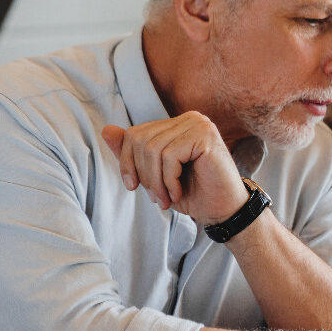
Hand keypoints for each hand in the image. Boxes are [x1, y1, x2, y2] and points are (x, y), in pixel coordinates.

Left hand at [101, 112, 246, 225]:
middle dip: (142, 174)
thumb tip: (107, 130)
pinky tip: (178, 192)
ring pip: (152, 148)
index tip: (134, 187)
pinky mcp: (205, 135)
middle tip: (156, 198)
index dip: (127, 162)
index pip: (135, 134)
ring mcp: (199, 124)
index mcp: (177, 124)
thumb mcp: (155, 175)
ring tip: (167, 199)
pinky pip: (169, 155)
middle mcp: (189, 118)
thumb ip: (133, 154)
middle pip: (140, 139)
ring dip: (155, 181)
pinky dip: (168, 180)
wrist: (224, 211)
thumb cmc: (193, 194)